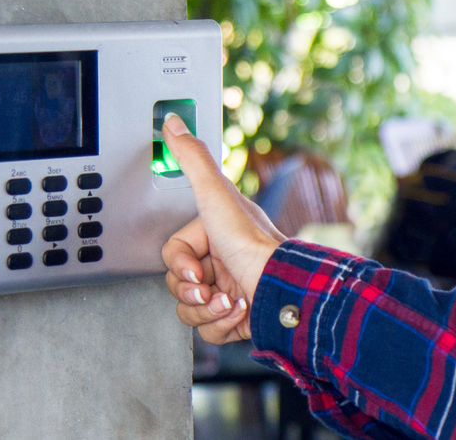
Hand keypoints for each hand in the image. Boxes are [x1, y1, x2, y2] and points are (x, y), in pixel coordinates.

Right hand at [161, 113, 286, 344]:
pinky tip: (240, 313)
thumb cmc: (253, 246)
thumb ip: (192, 158)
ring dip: (208, 310)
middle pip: (177, 284)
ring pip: (188, 309)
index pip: (172, 256)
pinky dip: (221, 326)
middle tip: (212, 287)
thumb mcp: (215, 195)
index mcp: (215, 234)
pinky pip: (207, 331)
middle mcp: (220, 261)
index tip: (196, 268)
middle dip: (193, 290)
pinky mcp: (234, 320)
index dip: (179, 265)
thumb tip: (174, 123)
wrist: (283, 292)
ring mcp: (226, 291)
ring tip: (231, 301)